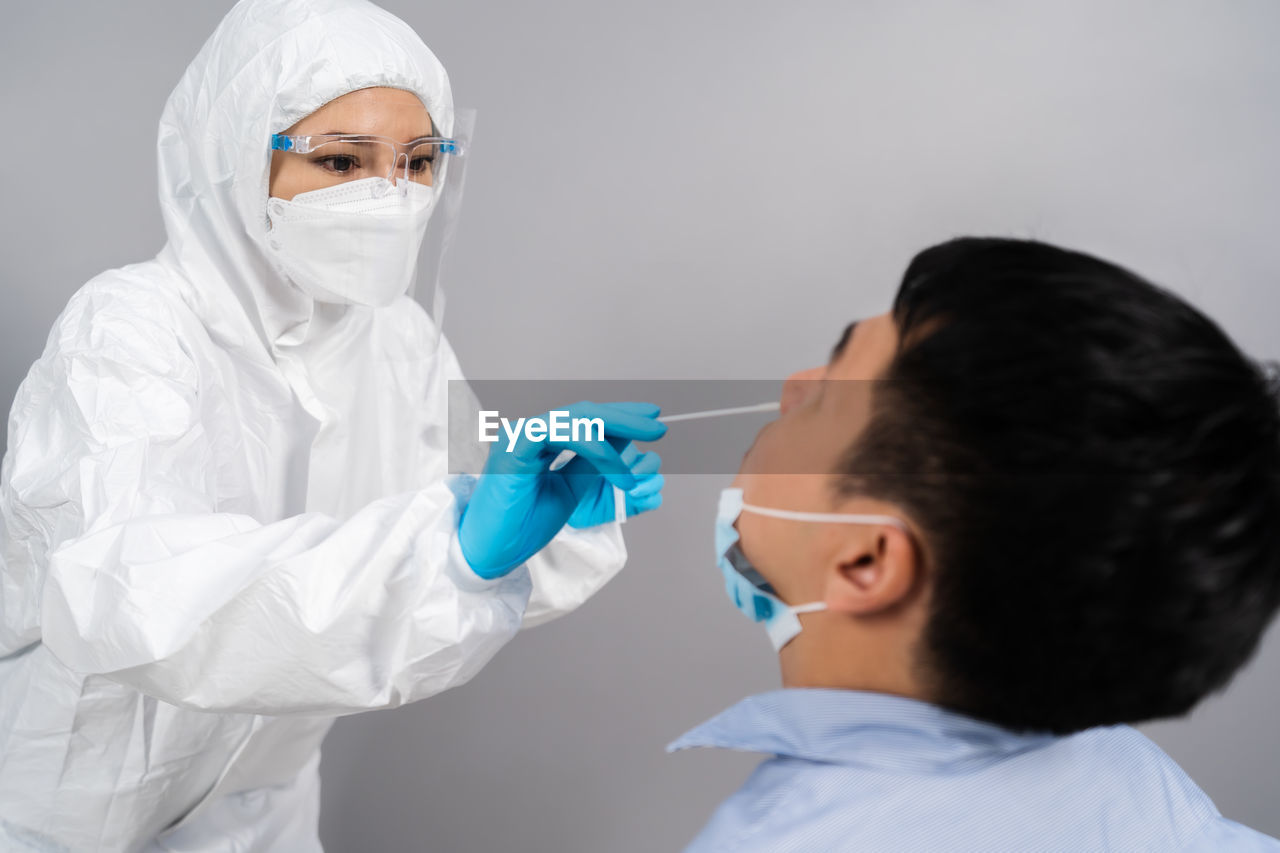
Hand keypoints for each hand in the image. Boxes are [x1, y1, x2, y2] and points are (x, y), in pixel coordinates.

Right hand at [458, 401, 666, 578]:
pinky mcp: (514, 448)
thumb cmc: (521, 526)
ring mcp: (519, 438)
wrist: (489, 552)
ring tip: (647, 447)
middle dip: (624, 417)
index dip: (618, 417)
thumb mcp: (569, 492)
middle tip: (657, 425)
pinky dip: (596, 450)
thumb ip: (591, 467)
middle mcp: (528, 434)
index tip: (650, 420)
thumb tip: (622, 445)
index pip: (583, 421)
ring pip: (575, 419)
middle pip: (583, 414)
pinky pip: (561, 434)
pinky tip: (619, 470)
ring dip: (617, 431)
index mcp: (539, 443)